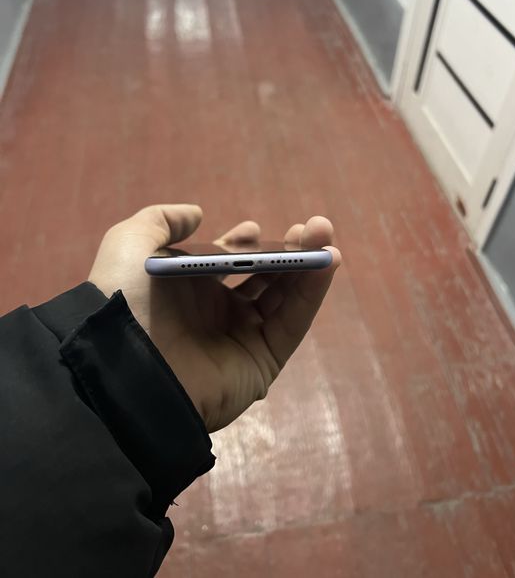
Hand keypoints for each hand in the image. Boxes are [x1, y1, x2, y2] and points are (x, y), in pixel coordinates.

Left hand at [89, 205, 340, 431]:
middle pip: (263, 279)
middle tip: (310, 227)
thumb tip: (197, 213)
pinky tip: (326, 262)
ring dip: (307, 266)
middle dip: (286, 251)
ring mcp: (241, 338)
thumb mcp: (130, 244)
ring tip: (325, 236)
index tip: (253, 228)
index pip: (227, 265)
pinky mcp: (262, 361)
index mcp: (189, 290)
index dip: (243, 245)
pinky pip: (292, 322)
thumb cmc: (126, 299)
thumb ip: (160, 220)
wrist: (124, 365)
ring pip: (284, 298)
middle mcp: (216, 314)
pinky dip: (312, 293)